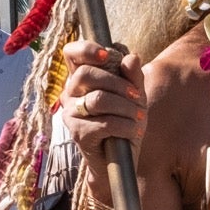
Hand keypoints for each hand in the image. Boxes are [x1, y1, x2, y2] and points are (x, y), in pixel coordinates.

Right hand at [61, 39, 145, 182]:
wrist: (120, 161)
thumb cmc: (125, 122)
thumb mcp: (135, 96)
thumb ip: (133, 76)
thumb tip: (131, 57)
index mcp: (80, 78)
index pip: (71, 53)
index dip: (86, 48)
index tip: (108, 56)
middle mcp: (70, 94)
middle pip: (86, 74)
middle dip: (118, 83)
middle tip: (137, 95)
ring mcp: (70, 114)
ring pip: (98, 99)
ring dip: (126, 107)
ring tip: (140, 116)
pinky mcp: (78, 134)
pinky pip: (105, 123)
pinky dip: (125, 125)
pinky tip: (134, 130)